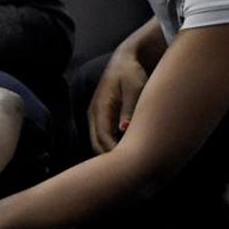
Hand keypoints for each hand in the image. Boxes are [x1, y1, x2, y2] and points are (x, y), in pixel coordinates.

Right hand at [88, 35, 148, 153]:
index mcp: (100, 107)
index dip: (113, 153)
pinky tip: (127, 149)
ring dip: (110, 153)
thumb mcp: (134, 88)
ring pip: (98, 143)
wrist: (124, 60)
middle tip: (131, 167)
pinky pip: (102, 137)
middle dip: (110, 157)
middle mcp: (93, 114)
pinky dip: (111, 146)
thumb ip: (128, 109)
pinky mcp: (100, 117)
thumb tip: (123, 130)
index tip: (129, 163)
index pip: (102, 138)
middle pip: (97, 144)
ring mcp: (95, 116)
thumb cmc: (131, 73)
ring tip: (130, 161)